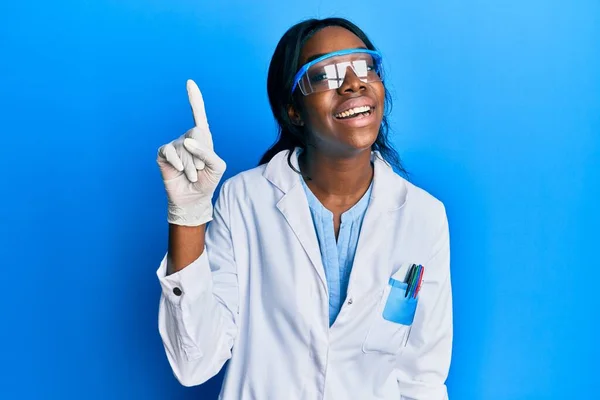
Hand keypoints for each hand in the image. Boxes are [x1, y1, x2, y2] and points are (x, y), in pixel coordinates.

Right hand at [157, 80, 225, 225]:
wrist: (193, 199)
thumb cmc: (207, 181)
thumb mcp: (218, 167)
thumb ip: (208, 152)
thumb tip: (187, 141)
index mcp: (203, 138)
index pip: (199, 115)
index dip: (194, 99)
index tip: (189, 82)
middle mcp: (187, 138)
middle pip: (195, 133)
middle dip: (200, 155)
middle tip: (199, 170)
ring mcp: (174, 146)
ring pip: (184, 148)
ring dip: (190, 166)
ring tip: (192, 176)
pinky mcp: (164, 155)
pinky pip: (169, 151)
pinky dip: (176, 162)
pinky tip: (178, 170)